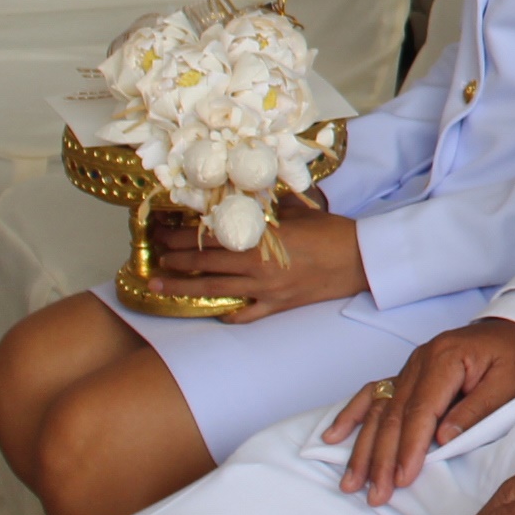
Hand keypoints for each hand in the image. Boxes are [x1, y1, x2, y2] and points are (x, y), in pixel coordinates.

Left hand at [143, 190, 365, 317]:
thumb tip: (248, 201)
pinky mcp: (277, 305)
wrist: (359, 260)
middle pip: (204, 264)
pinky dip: (229, 313)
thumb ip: (268, 210)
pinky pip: (246, 314)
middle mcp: (255, 266)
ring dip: (184, 287)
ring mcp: (265, 289)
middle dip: (175, 261)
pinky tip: (215, 312)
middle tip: (155, 259)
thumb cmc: (332, 232)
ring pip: (214, 290)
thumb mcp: (297, 212)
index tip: (163, 234)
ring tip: (161, 286)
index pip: (210, 238)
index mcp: (259, 239)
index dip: (182, 237)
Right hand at [331, 315, 514, 503]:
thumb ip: (477, 410)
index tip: (402, 479)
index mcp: (446, 358)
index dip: (410, 448)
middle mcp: (421, 360)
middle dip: (381, 458)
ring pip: (379, 410)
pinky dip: (352, 415)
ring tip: (351, 481)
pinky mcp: (407, 373)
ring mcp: (411, 366)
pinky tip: (333, 437)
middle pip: (394, 415)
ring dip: (363, 448)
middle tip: (375, 494)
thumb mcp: (512, 383)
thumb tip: (443, 440)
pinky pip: (373, 393)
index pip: (421, 411)